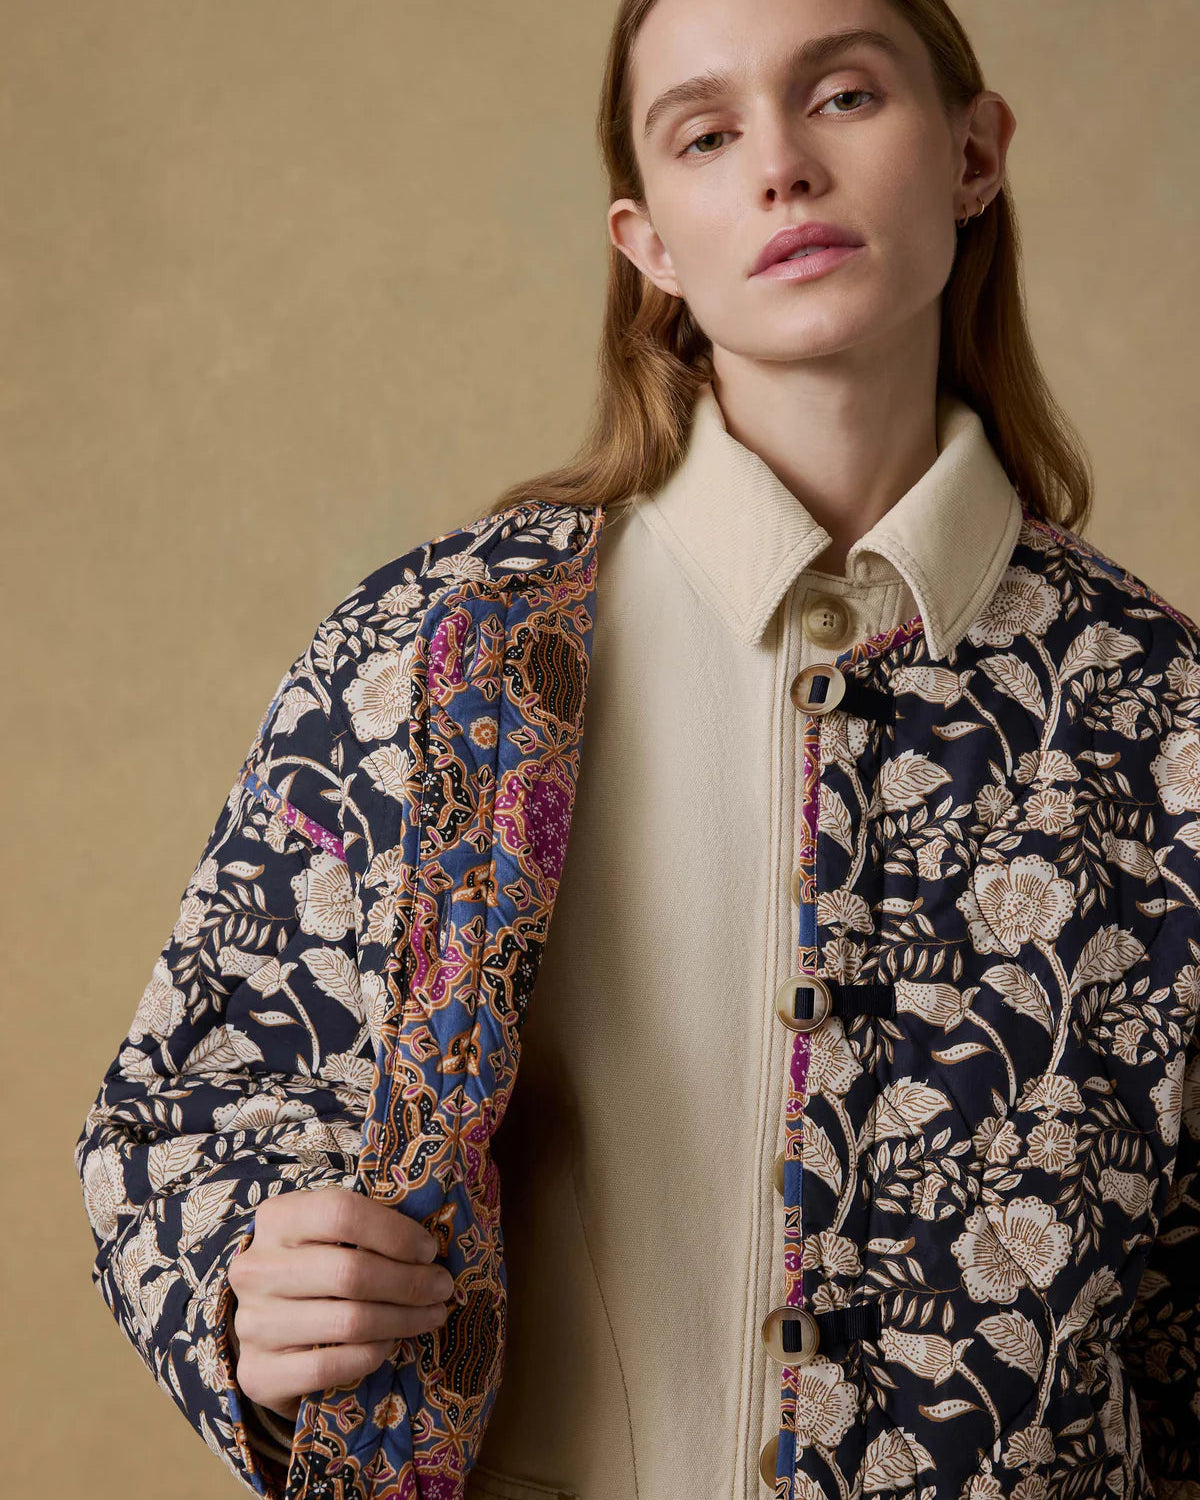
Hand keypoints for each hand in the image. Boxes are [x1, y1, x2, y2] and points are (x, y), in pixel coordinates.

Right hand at [227, 1185, 452, 1423]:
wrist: (268, 1331)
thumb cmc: (316, 1270)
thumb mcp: (331, 1236)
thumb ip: (368, 1229)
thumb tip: (430, 1244)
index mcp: (277, 1218)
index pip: (342, 1213)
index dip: (395, 1232)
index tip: (428, 1250)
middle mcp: (256, 1268)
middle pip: (350, 1273)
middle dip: (411, 1282)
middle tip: (442, 1288)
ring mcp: (253, 1323)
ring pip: (348, 1322)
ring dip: (403, 1320)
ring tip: (431, 1315)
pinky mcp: (258, 1373)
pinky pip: (330, 1366)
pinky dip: (370, 1355)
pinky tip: (388, 1345)